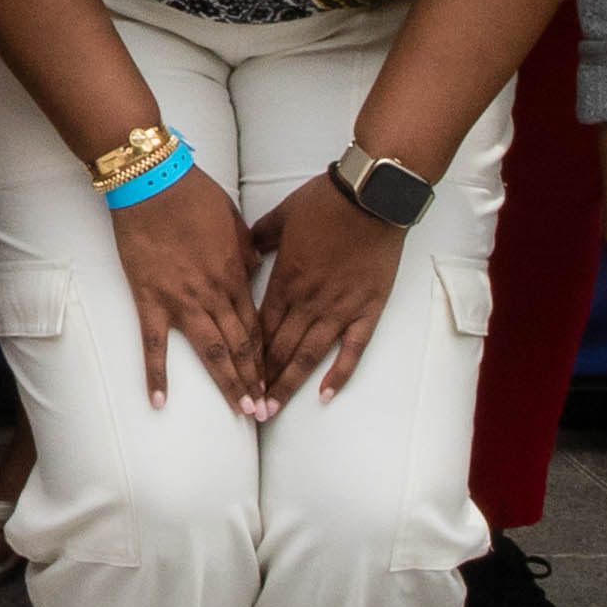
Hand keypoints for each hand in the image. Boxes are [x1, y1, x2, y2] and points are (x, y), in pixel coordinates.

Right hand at [111, 166, 259, 411]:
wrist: (153, 180)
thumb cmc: (194, 194)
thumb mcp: (233, 220)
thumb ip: (246, 250)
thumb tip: (252, 269)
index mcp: (235, 275)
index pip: (257, 325)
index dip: (267, 355)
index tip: (275, 378)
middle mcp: (214, 294)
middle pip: (241, 346)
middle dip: (255, 380)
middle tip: (264, 410)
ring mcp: (182, 300)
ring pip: (212, 351)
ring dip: (227, 383)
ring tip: (240, 410)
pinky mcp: (150, 299)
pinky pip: (154, 344)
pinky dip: (157, 373)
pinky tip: (159, 400)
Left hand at [252, 172, 407, 408]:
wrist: (370, 197)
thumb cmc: (324, 202)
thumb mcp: (280, 217)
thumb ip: (259, 238)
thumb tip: (244, 250)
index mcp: (284, 280)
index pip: (259, 328)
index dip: (247, 355)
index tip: (236, 376)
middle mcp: (308, 301)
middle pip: (279, 349)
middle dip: (262, 380)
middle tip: (248, 407)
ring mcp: (339, 308)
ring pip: (309, 356)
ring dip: (289, 384)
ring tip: (274, 410)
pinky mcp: (367, 309)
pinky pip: (352, 349)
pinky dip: (339, 374)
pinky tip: (326, 395)